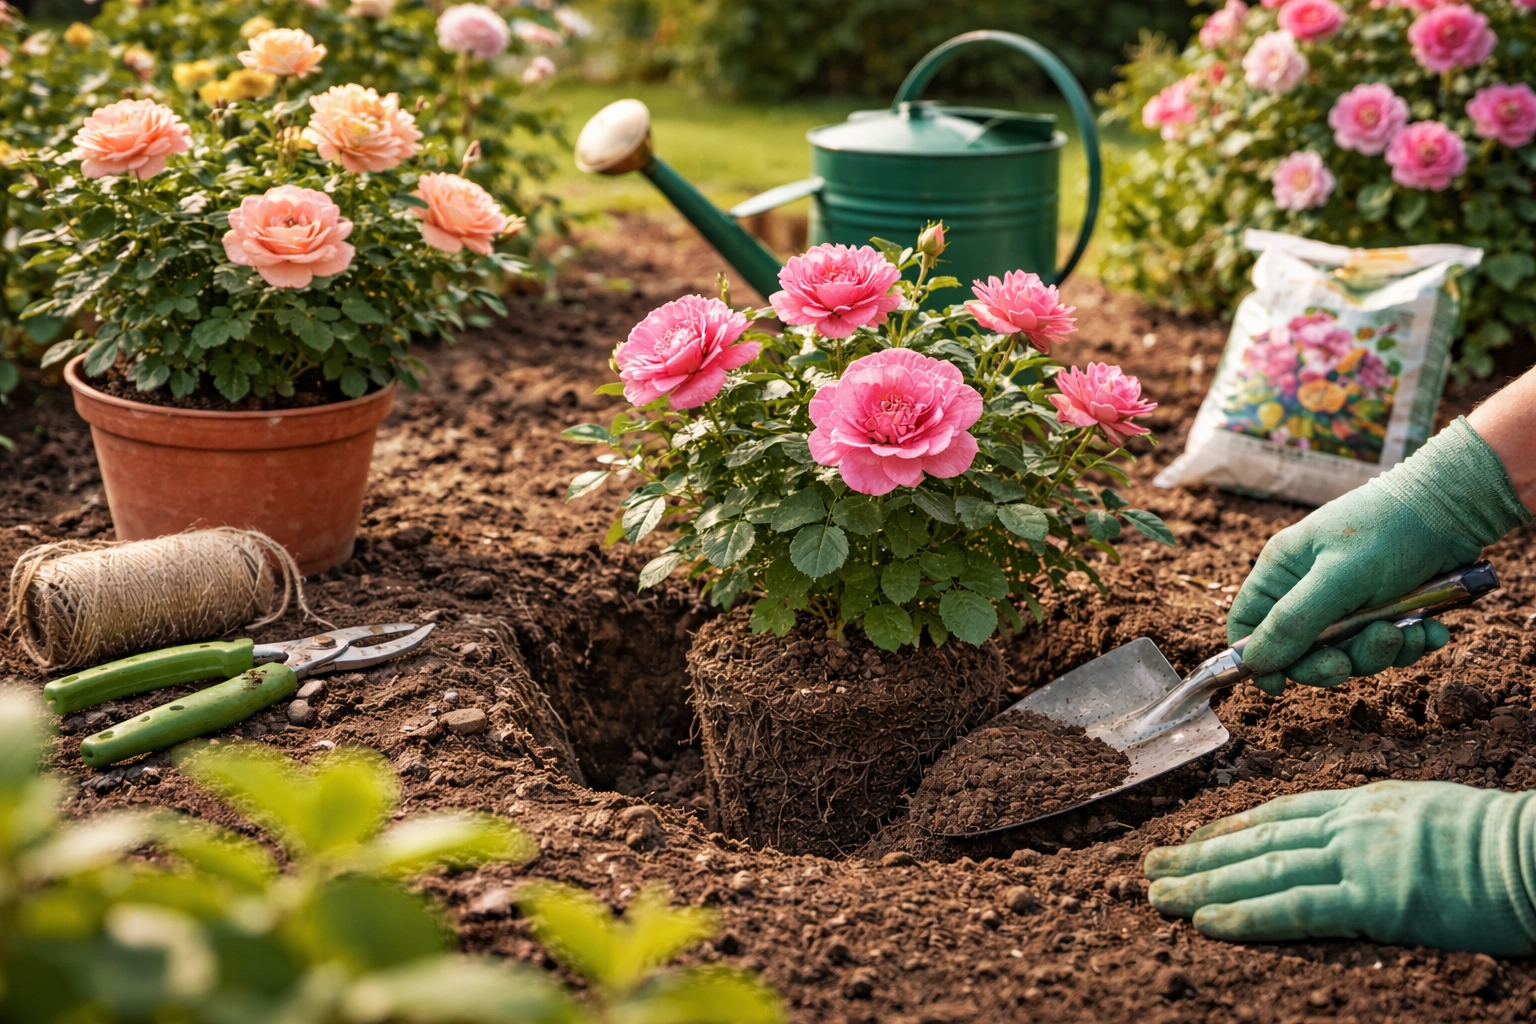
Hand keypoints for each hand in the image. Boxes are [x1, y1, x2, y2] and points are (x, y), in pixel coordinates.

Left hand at [1144, 781, 1535, 954]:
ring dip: (1203, 885)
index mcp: (1361, 804)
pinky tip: (1207, 923)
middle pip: (1255, 841)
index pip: (1276, 815)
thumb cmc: (1496, 839)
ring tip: (1158, 896)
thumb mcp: (1424, 814)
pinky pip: (1296, 908)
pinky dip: (1246, 915)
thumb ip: (1376, 826)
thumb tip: (1346, 838)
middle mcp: (1347, 825)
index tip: (1189, 842)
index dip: (1225, 829)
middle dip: (1198, 857)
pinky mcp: (1376, 902)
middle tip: (1149, 870)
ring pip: (1261, 871)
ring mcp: (1358, 861)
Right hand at [1230, 418, 1528, 693]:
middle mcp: (1310, 588)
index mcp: (1284, 570)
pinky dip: (1411, 644)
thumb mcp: (1339, 577)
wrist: (1458, 506)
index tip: (1280, 685)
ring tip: (1406, 629)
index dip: (1258, 657)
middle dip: (1334, 660)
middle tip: (1355, 659)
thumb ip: (1294, 621)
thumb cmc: (1390, 529)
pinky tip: (1429, 628)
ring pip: (1349, 653)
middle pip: (1301, 650)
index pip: (1249, 623)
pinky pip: (1388, 646)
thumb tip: (1253, 662)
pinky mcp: (1388, 609)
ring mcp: (1350, 601)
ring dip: (1381, 651)